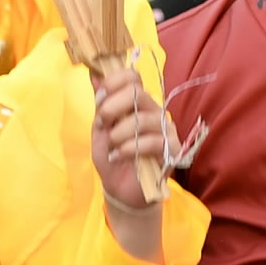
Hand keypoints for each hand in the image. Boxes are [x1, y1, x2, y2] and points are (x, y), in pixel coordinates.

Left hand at [89, 60, 165, 211]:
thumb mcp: (100, 130)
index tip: (99, 99)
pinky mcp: (172, 149)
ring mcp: (165, 129)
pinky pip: (153, 141)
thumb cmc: (112, 157)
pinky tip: (119, 156)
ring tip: (112, 147)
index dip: (113, 82)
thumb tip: (94, 75)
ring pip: (143, 118)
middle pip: (138, 92)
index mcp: (137, 103)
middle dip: (112, 107)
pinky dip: (130, 148)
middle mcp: (153, 111)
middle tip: (103, 124)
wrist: (120, 189)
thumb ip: (101, 104)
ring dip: (119, 133)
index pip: (133, 77)